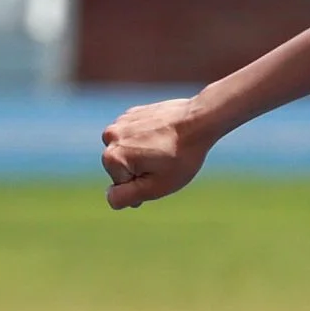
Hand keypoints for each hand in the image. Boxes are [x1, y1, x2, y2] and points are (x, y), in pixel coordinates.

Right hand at [100, 98, 217, 208]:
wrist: (200, 120)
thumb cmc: (181, 157)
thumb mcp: (155, 187)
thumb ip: (125, 197)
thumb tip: (110, 197)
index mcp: (111, 158)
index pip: (119, 188)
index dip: (143, 186)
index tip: (161, 173)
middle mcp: (109, 137)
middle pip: (121, 169)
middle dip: (141, 170)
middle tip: (166, 161)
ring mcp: (120, 122)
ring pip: (128, 152)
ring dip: (143, 155)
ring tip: (166, 148)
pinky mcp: (133, 113)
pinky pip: (136, 137)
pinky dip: (148, 140)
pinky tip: (166, 136)